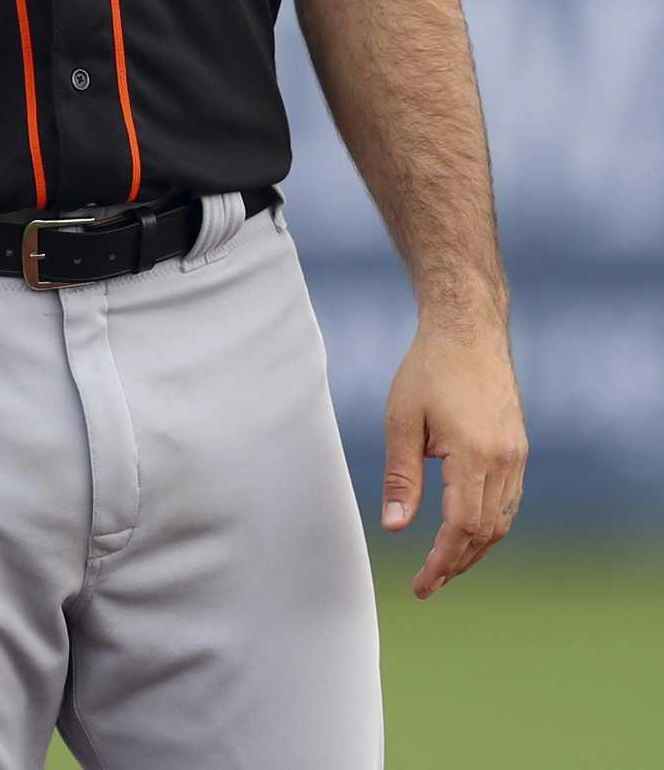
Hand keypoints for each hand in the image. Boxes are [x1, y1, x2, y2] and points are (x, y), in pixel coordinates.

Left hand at [381, 319, 527, 598]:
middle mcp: (504, 460)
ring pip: (502, 520)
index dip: (442, 561)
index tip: (422, 584)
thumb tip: (394, 528)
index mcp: (473, 454)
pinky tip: (465, 529)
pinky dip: (488, 523)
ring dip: (475, 547)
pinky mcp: (519, 448)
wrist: (468, 330)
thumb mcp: (402, 420)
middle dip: (456, 562)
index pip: (462, 527)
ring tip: (443, 564)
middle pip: (485, 532)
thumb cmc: (427, 369)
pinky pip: (508, 500)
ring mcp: (517, 455)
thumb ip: (401, 477)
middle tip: (427, 582)